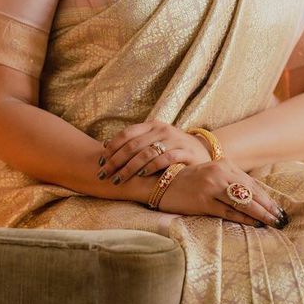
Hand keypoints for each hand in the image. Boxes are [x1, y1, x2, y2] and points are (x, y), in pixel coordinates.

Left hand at [97, 120, 211, 184]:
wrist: (203, 151)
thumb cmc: (172, 148)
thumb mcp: (153, 141)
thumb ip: (134, 142)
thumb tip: (104, 146)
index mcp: (152, 125)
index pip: (126, 134)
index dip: (112, 148)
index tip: (100, 162)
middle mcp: (162, 130)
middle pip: (133, 145)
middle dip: (115, 161)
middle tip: (104, 174)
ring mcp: (175, 140)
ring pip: (146, 153)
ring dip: (129, 167)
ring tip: (118, 178)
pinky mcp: (186, 152)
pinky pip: (165, 159)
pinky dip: (151, 167)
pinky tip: (141, 175)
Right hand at [158, 160, 287, 227]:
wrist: (160, 182)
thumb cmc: (188, 181)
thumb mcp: (211, 174)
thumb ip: (229, 180)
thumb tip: (252, 196)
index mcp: (224, 165)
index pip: (252, 184)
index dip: (268, 198)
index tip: (280, 209)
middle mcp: (219, 174)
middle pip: (251, 192)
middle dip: (269, 207)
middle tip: (283, 219)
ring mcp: (211, 187)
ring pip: (243, 202)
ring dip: (261, 214)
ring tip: (274, 223)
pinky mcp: (203, 201)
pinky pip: (228, 211)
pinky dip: (244, 218)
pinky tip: (255, 224)